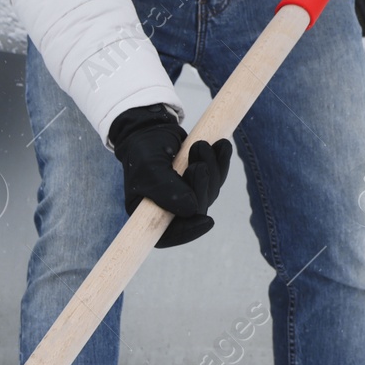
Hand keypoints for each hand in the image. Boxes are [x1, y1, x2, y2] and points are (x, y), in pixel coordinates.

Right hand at [107, 104, 231, 248]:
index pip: (170, 235)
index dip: (189, 232)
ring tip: (200, 145)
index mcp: (150, 214)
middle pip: (196, 211)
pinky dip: (222, 160)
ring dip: (211, 167)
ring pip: (210, 192)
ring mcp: (187, 195)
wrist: (150, 129)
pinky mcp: (200, 180)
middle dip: (202, 186)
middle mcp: (170, 209)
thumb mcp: (149, 169)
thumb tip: (192, 209)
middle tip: (197, 164)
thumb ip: (167, 190)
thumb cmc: (142, 152)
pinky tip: (221, 145)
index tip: (207, 221)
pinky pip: (218, 176)